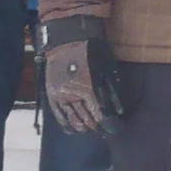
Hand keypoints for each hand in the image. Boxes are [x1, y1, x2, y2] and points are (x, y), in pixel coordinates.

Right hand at [42, 17, 123, 134]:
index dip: (110, 125)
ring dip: (84, 127)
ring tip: (92, 130)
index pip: (101, 115)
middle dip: (99, 127)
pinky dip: (67, 124)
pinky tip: (74, 130)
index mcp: (88, 89)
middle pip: (87, 120)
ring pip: (73, 120)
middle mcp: (72, 96)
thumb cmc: (92, 51)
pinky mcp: (51, 94)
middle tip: (106, 131)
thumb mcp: (107, 69)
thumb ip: (112, 92)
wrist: (67, 39)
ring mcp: (60, 96)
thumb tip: (119, 112)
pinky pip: (59, 115)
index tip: (117, 128)